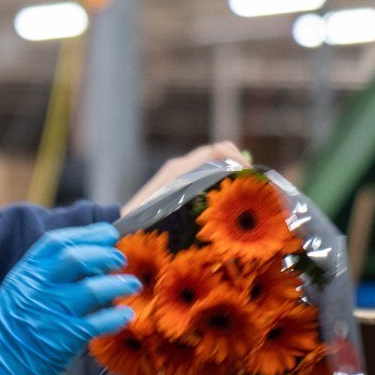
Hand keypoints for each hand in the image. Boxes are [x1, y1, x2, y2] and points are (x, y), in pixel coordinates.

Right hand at [0, 224, 139, 374]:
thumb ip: (41, 277)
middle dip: (104, 254)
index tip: (107, 234)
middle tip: (120, 258)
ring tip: (131, 284)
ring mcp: (51, 311)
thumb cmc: (6, 334)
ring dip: (117, 284)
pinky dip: (116, 317)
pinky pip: (98, 322)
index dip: (87, 235)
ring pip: (93, 288)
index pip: (57, 242)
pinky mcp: (65, 337)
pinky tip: (126, 315)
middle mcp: (37, 288)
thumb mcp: (14, 294)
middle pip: (76, 258)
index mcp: (24, 274)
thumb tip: (79, 262)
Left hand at [123, 142, 246, 212]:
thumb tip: (224, 198)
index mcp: (179, 170)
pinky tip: (226, 198)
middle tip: (252, 182)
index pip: (215, 151)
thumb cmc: (142, 221)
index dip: (236, 156)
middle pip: (216, 154)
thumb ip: (194, 201)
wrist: (122, 223)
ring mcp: (177, 173)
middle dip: (236, 163)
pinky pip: (202, 174)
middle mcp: (179, 167)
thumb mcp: (170, 210)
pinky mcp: (176, 181)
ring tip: (243, 191)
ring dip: (228, 172)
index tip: (250, 172)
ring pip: (210, 164)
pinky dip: (217, 179)